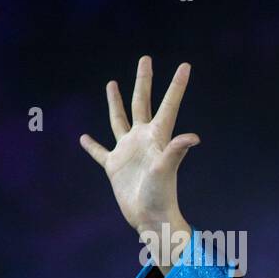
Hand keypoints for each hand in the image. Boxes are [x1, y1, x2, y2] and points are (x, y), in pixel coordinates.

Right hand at [79, 55, 197, 269]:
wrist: (151, 218)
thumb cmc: (162, 195)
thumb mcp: (167, 169)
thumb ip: (177, 150)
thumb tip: (194, 137)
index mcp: (158, 137)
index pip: (168, 105)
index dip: (176, 86)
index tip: (185, 66)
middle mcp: (143, 140)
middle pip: (141, 103)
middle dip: (143, 82)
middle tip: (145, 59)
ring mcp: (128, 151)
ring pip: (119, 120)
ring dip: (115, 102)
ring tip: (112, 83)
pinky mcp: (114, 166)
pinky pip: (100, 152)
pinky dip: (92, 145)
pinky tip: (84, 137)